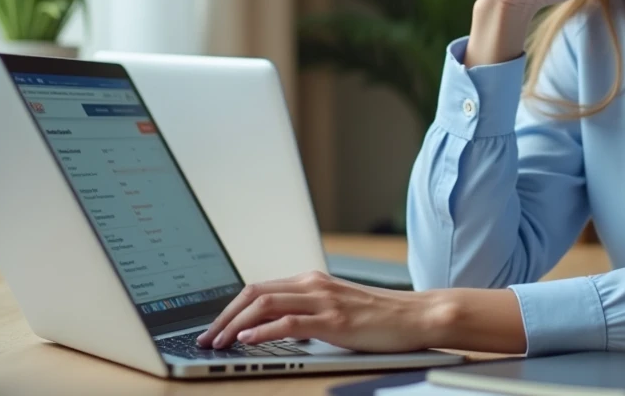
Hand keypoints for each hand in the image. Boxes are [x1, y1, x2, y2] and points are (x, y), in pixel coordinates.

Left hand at [195, 270, 441, 352]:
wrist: (417, 316)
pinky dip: (263, 330)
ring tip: (220, 343)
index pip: (259, 288)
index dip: (231, 307)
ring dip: (235, 324)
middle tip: (207, 338)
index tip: (214, 327)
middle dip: (224, 316)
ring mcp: (324, 301)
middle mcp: (314, 285)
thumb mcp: (338, 309)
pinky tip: (249, 340)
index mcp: (312, 281)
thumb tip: (278, 328)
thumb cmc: (381, 317)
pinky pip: (290, 323)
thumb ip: (309, 313)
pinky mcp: (335, 321)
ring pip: (265, 304)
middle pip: (254, 292)